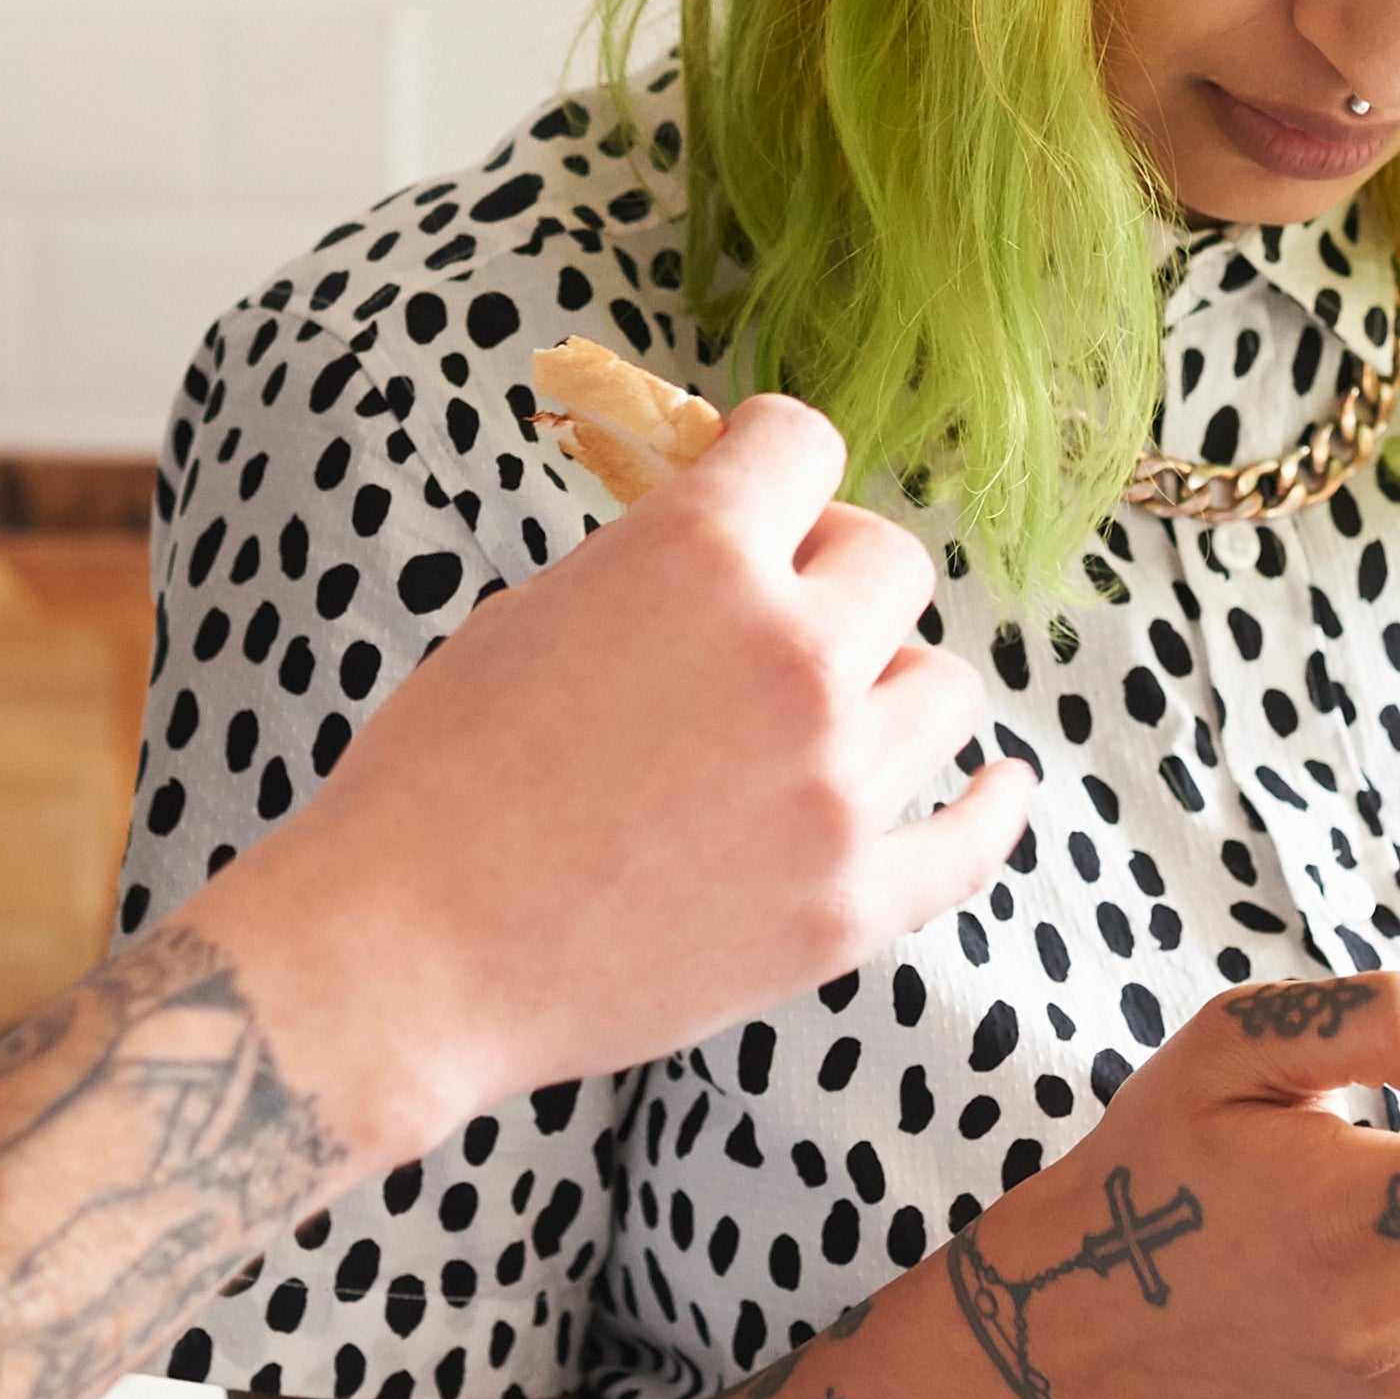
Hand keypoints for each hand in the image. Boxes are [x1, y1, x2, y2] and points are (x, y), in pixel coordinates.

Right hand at [216, 393, 1033, 1156]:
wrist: (405, 955)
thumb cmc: (435, 781)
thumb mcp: (530, 615)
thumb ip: (653, 569)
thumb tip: (727, 544)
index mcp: (699, 558)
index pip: (805, 443)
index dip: (772, 464)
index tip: (760, 494)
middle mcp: (791, 658)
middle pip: (893, 564)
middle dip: (834, 574)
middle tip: (778, 618)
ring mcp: (834, 790)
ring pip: (942, 690)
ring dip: (888, 687)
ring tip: (831, 716)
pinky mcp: (850, 906)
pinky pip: (975, 842)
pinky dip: (991, 808)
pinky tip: (993, 787)